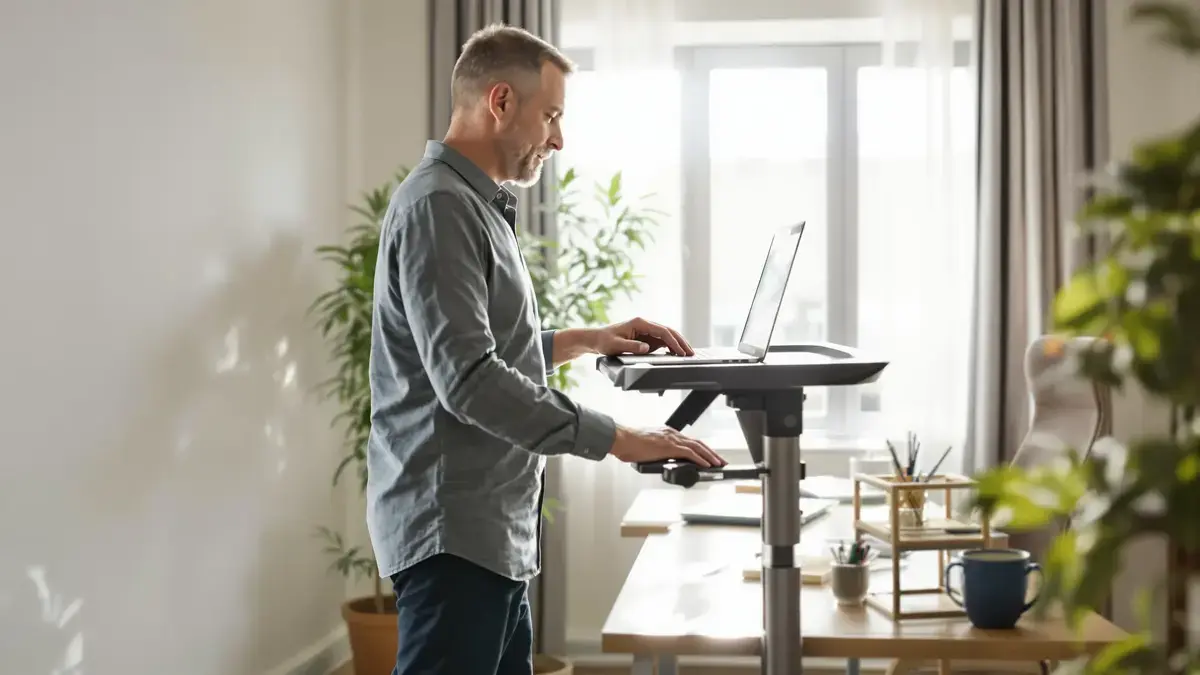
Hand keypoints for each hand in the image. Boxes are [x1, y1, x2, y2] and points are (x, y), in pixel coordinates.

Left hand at [593, 317, 694, 355]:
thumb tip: (647, 348)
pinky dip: (671, 347)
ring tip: (688, 354)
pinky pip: (662, 341)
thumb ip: (631, 346)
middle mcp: (645, 324)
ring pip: (667, 335)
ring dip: (678, 344)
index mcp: (640, 322)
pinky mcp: (646, 337)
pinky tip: (677, 354)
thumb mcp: (615, 345)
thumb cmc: (605, 341)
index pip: (662, 331)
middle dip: (681, 341)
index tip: (680, 351)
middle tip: (691, 353)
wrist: (597, 339)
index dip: (673, 341)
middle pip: (668, 331)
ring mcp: (647, 331)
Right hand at [611, 426, 726, 467]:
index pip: (689, 441)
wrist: (622, 439)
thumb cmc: (628, 444)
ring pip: (697, 447)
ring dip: (710, 456)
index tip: (708, 455)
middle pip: (697, 442)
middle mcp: (671, 434)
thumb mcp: (646, 448)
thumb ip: (655, 453)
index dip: (701, 449)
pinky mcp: (669, 447)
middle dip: (711, 452)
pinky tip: (706, 465)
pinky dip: (700, 459)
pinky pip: (690, 453)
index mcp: (666, 433)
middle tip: (720, 460)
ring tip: (718, 463)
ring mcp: (671, 440)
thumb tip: (659, 462)